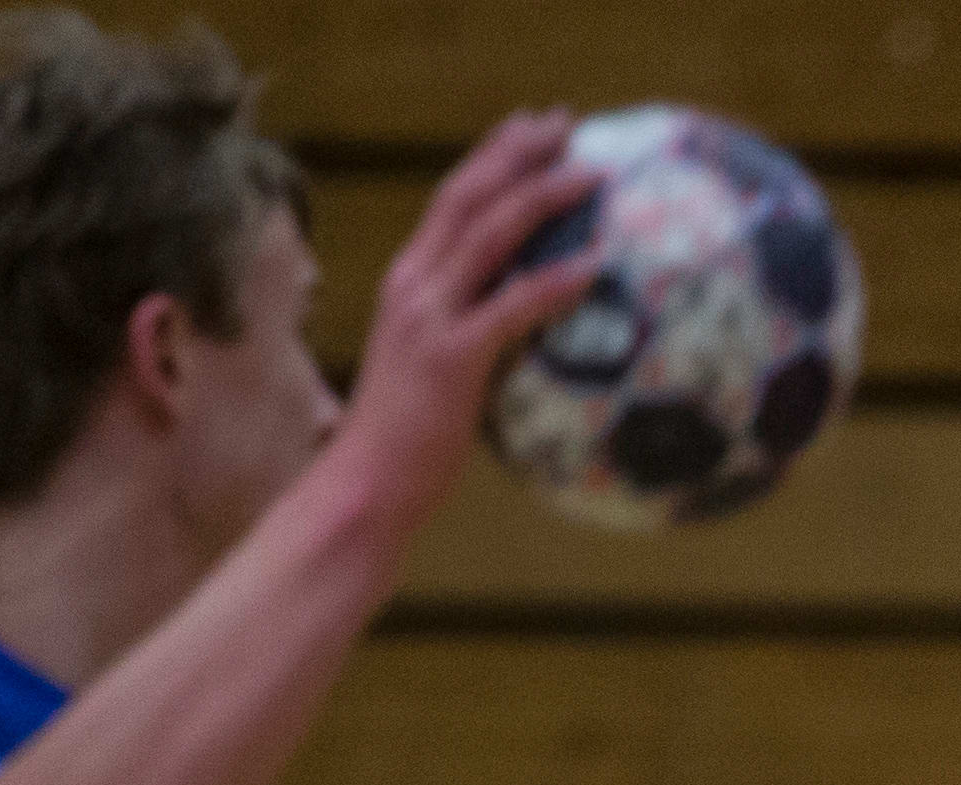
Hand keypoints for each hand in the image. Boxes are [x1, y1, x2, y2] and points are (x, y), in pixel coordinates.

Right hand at [326, 113, 604, 538]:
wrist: (366, 487)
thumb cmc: (407, 442)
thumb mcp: (440, 373)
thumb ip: (474, 338)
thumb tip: (525, 332)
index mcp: (409, 284)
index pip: (451, 201)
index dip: (493, 159)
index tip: (533, 131)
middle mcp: (413, 285)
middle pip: (468, 195)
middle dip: (517, 152)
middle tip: (565, 121)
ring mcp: (429, 317)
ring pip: (489, 234)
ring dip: (542, 196)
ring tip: (590, 173)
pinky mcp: (451, 357)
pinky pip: (512, 306)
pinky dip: (554, 280)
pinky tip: (594, 266)